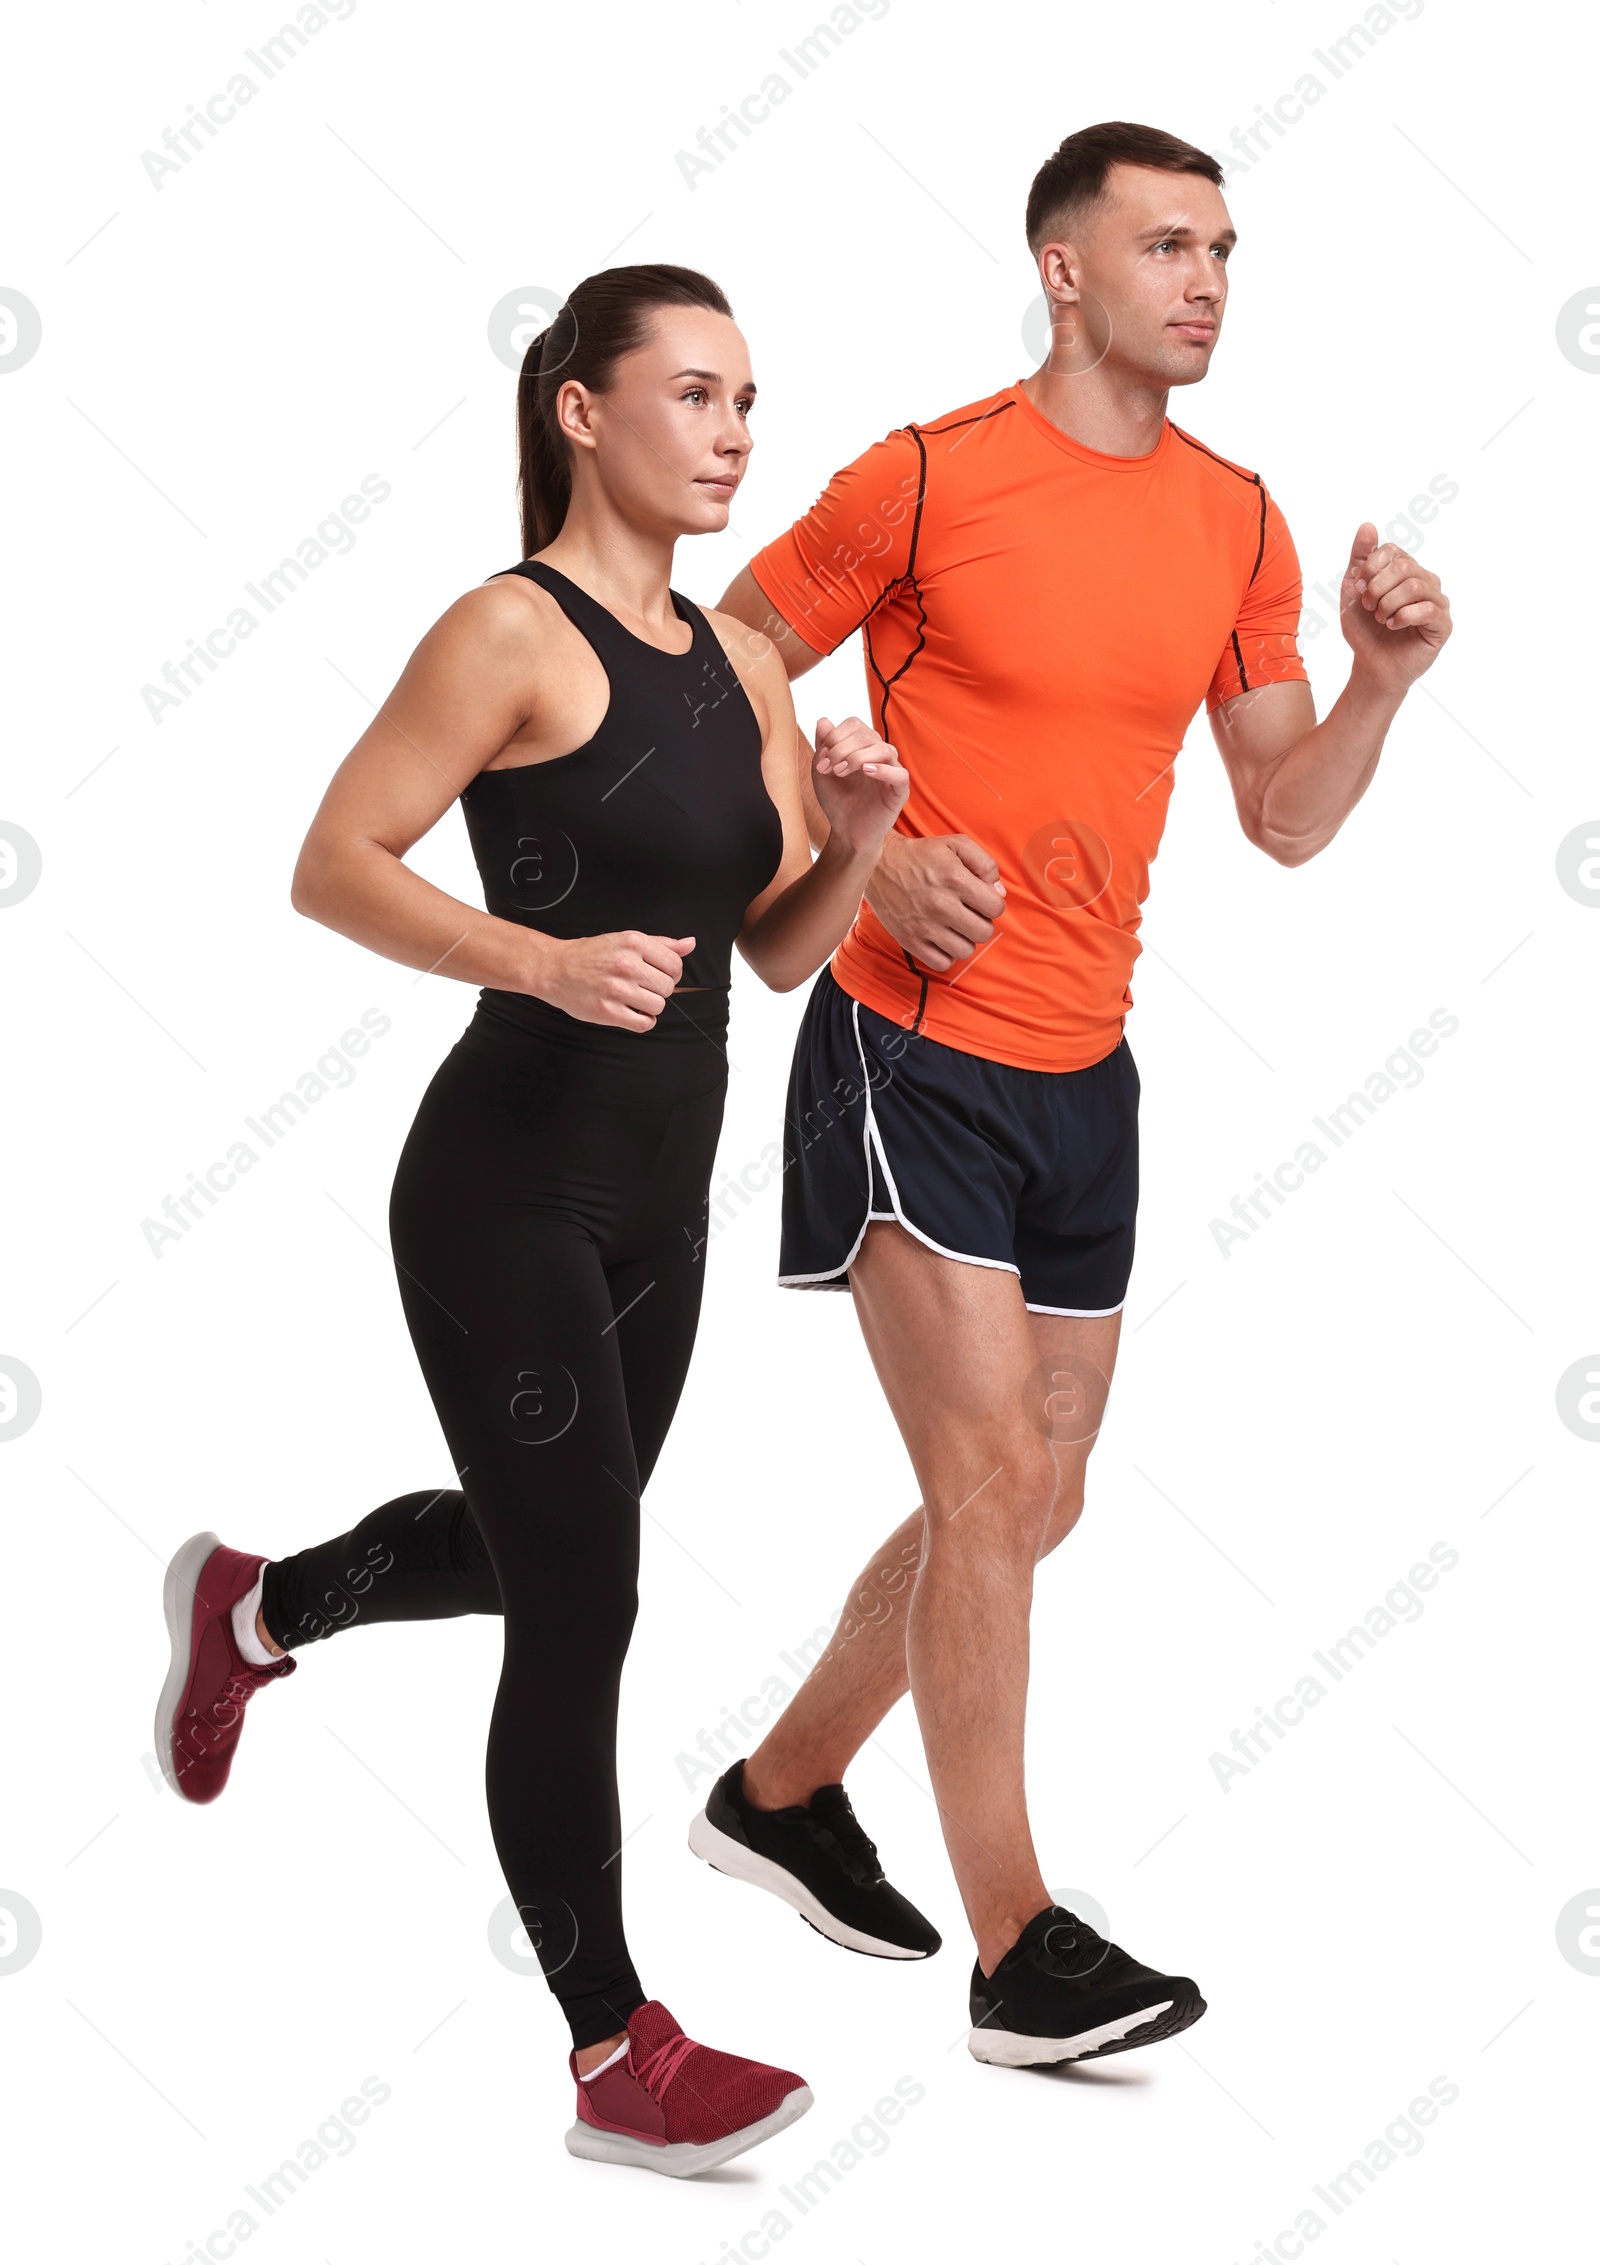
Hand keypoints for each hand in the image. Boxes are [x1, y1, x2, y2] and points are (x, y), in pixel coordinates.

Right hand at [530, 931, 694, 1029]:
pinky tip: (633, 1012)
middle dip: (660, 989)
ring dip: (651, 1006)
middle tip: (643, 987)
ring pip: (658, 1006)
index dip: (672, 973)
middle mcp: (626, 965)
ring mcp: (617, 989)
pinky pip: (644, 1023)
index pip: (675, 965)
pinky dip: (644, 1020)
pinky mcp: (608, 1012)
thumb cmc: (592, 954)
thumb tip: (690, 944)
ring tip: (635, 999)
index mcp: (633, 943)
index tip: (659, 974)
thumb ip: (661, 944)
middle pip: (668, 987)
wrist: (555, 969)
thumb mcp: (625, 940)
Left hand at [811, 714, 908, 854]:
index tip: (821, 760)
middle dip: (842, 749)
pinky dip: (883, 770)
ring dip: (857, 757)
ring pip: (884, 750)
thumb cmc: (837, 801)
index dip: (836, 737)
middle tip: (829, 768)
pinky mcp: (900, 791)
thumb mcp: (822, 772)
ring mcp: (892, 771)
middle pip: (867, 735)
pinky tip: (866, 772)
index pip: (855, 725)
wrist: (846, 832)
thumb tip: (823, 721)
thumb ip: (823, 747)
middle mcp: (879, 755)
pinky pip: (900, 774)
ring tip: (840, 772)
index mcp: (863, 747)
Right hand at [864, 833, 1005, 970]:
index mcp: (955, 879)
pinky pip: (942, 963)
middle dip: (981, 922)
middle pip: (984, 932)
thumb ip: (985, 864)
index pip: (996, 908)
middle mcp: (941, 904)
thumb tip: (998, 894)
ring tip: (953, 925)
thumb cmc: (922, 855)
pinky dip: (945, 954)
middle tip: (967, 913)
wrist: (879, 865)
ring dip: (964, 939)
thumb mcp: (956, 844)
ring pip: (965, 951)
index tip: (979, 899)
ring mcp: (924, 926)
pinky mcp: (909, 940)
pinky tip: (941, 938)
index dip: (992, 903)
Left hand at [1340, 521, 1451, 692]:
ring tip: (1380, 619)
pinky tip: (1393, 626)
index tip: (1358, 589)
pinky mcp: (1443, 625)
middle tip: (1368, 607)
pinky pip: (1428, 609)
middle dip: (1378, 588)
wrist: (1371, 666)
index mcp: (1406, 570)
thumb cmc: (1365, 630)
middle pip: (1405, 567)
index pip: (1392, 551)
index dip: (1370, 569)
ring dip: (1389, 604)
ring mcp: (1437, 602)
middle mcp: (1426, 581)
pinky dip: (1403, 617)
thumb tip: (1368, 526)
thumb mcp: (1353, 591)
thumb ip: (1359, 559)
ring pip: (1416, 586)